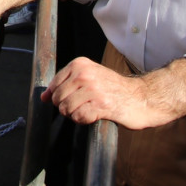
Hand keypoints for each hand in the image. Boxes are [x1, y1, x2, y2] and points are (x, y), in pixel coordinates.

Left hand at [41, 57, 163, 129]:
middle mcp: (85, 74)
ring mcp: (93, 89)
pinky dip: (84, 120)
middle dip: (67, 107)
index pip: (54, 84)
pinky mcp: (101, 105)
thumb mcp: (90, 78)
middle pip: (58, 98)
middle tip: (83, 107)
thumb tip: (43, 97)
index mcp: (80, 64)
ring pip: (66, 109)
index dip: (57, 97)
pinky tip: (95, 116)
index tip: (71, 100)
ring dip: (76, 115)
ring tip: (90, 110)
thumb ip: (66, 85)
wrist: (142, 97)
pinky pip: (79, 117)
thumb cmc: (114, 89)